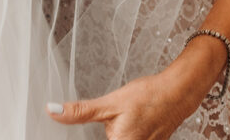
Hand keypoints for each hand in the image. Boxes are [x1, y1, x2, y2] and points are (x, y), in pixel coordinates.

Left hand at [46, 71, 196, 139]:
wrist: (176, 94)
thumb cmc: (147, 97)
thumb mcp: (110, 102)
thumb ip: (81, 112)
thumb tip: (52, 111)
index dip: (91, 134)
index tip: (104, 120)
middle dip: (106, 132)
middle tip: (117, 116)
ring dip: (115, 133)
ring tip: (127, 116)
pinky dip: (126, 133)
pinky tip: (132, 122)